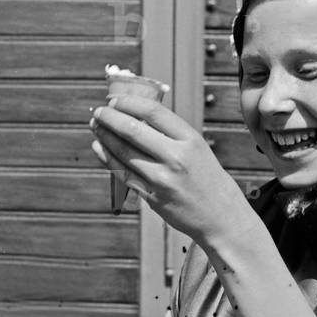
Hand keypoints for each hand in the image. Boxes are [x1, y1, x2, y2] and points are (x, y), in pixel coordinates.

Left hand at [90, 94, 249, 247]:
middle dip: (109, 118)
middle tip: (98, 112)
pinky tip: (99, 148)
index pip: (153, 112)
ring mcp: (163, 180)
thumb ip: (170, 133)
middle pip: (133, 130)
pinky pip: (123, 174)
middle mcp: (176, 158)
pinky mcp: (152, 198)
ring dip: (104, 137)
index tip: (115, 100)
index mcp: (190, 140)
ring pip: (123, 153)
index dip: (129, 103)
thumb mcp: (197, 148)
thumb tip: (134, 113)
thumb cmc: (207, 177)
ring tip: (95, 127)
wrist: (221, 216)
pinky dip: (107, 159)